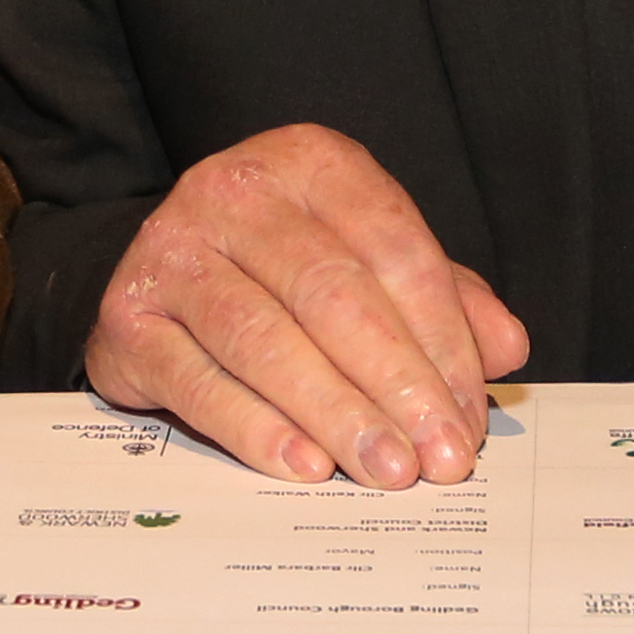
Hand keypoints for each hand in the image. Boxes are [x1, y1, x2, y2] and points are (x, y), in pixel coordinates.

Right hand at [81, 124, 527, 489]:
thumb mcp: (372, 261)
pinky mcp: (127, 317)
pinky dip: (257, 429)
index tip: (469, 413)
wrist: (160, 266)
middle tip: (438, 457)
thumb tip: (506, 348)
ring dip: (336, 415)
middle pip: (333, 295)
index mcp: (311, 162)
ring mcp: (172, 249)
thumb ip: (445, 299)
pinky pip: (198, 382)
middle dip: (396, 385)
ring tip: (386, 471)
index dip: (442, 338)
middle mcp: (234, 191)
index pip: (395, 248)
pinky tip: (306, 465)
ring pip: (267, 341)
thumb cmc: (284, 267)